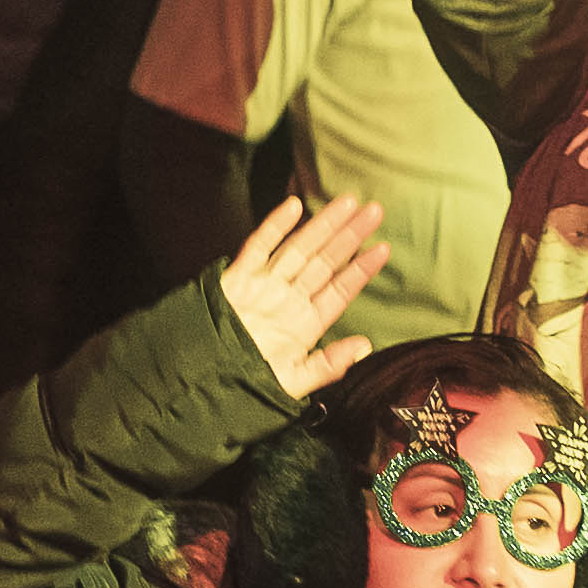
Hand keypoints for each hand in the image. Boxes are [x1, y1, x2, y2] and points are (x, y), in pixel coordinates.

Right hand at [214, 193, 389, 393]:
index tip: (383, 249)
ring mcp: (265, 286)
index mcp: (306, 323)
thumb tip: (364, 346)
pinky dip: (275, 226)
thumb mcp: (294, 381)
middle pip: (326, 261)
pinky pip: (259, 247)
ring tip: (349, 203)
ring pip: (300, 248)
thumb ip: (328, 365)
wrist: (204, 381)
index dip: (361, 270)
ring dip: (324, 225)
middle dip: (350, 236)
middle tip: (375, 211)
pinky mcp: (238, 278)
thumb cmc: (248, 384)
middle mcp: (289, 299)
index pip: (340, 290)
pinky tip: (294, 207)